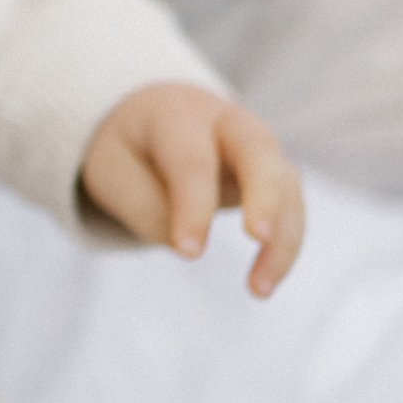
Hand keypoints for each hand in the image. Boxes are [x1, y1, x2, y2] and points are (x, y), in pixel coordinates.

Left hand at [80, 82, 304, 297]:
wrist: (156, 118)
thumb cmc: (132, 149)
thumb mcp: (111, 169)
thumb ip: (144, 205)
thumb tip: (189, 242)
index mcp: (177, 113)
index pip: (192, 159)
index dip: (193, 206)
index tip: (188, 253)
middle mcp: (226, 121)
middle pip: (258, 149)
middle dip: (263, 194)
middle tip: (256, 238)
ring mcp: (257, 145)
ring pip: (286, 182)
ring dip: (282, 236)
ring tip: (259, 289)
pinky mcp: (274, 174)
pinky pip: (291, 206)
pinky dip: (286, 245)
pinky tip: (265, 281)